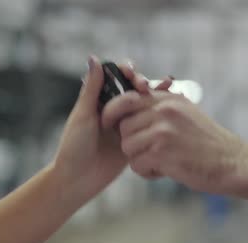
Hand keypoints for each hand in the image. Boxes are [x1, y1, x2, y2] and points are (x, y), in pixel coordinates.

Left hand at [52, 56, 172, 200]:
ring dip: (158, 98)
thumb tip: (94, 57)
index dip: (130, 74)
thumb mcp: (84, 115)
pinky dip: (160, 118)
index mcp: (100, 100)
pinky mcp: (134, 141)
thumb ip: (92, 88)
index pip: (119, 78)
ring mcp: (125, 126)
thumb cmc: (75, 146)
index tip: (135, 78)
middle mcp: (114, 110)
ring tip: (172, 90)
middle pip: (135, 90)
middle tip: (157, 86)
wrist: (78, 179)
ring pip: (144, 106)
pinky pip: (148, 126)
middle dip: (148, 85)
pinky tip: (173, 112)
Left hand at [101, 91, 247, 200]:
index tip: (109, 123)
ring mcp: (162, 130)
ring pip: (127, 146)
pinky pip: (136, 164)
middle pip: (123, 126)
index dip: (113, 112)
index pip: (127, 98)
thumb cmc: (208, 143)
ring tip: (160, 162)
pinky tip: (165, 171)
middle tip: (151, 152)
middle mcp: (164, 110)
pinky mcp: (162, 152)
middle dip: (132, 142)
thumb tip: (133, 101)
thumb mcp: (186, 113)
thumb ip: (161, 107)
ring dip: (139, 159)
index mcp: (168, 98)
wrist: (232, 162)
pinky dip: (148, 173)